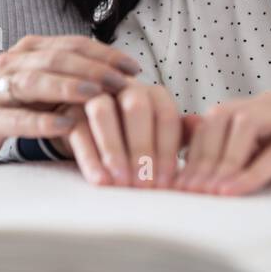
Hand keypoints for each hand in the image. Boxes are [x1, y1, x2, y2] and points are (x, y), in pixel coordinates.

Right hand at [0, 35, 141, 160]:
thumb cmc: (16, 101)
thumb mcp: (44, 81)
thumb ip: (74, 75)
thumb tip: (123, 77)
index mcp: (31, 49)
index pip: (73, 44)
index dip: (105, 54)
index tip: (133, 67)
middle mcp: (14, 62)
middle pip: (57, 59)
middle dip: (92, 69)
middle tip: (120, 82)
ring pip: (35, 82)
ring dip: (69, 87)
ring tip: (96, 96)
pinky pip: (18, 118)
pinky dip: (43, 122)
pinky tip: (66, 125)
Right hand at [50, 83, 182, 187]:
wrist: (93, 129)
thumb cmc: (135, 137)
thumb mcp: (160, 137)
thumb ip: (182, 133)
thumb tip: (200, 127)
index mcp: (153, 93)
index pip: (165, 115)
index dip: (167, 149)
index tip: (166, 181)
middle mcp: (125, 87)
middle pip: (136, 107)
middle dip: (141, 147)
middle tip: (144, 184)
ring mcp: (95, 94)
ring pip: (102, 111)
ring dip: (113, 148)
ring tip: (119, 183)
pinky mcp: (69, 110)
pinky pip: (77, 129)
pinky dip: (89, 157)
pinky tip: (99, 180)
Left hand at [174, 91, 270, 196]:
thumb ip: (237, 154)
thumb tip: (190, 149)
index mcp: (260, 106)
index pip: (213, 119)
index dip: (191, 150)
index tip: (175, 183)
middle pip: (222, 119)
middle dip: (201, 157)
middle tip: (187, 192)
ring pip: (245, 126)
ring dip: (223, 162)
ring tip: (209, 193)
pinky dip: (254, 172)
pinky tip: (237, 191)